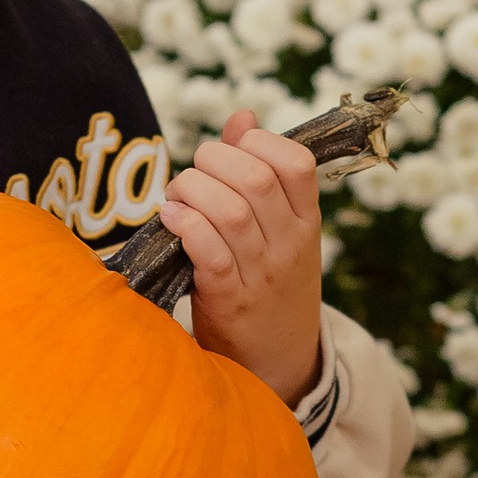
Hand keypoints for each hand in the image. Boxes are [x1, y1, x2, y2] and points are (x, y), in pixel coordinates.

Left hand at [155, 109, 322, 405]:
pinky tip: (171, 222)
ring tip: (176, 199)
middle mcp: (290, 245)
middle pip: (255, 180)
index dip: (257, 141)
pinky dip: (185, 227)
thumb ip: (260, 172)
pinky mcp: (231, 301)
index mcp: (306, 221)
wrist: (280, 362)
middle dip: (211, 162)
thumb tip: (241, 116)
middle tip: (193, 174)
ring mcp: (262, 274)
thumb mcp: (280, 230)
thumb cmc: (271, 284)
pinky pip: (210, 253)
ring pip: (230, 211)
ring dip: (191, 192)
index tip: (230, 149)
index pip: (297, 162)